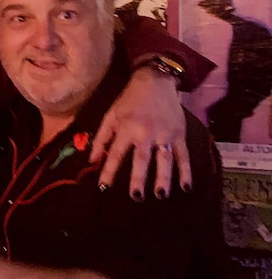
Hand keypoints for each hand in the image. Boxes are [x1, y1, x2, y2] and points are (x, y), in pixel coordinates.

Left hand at [91, 67, 190, 199]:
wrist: (155, 81)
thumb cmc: (129, 101)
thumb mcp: (110, 116)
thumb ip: (101, 138)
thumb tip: (91, 161)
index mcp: (126, 128)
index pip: (116, 154)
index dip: (109, 171)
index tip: (103, 188)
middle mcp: (146, 133)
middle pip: (142, 159)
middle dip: (139, 178)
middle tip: (136, 197)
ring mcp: (165, 134)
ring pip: (164, 159)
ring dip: (163, 178)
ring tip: (161, 195)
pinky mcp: (180, 134)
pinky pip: (183, 155)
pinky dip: (186, 171)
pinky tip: (185, 187)